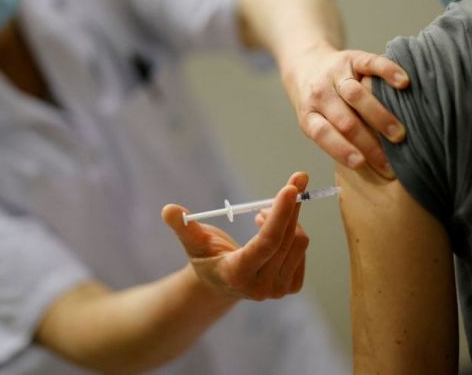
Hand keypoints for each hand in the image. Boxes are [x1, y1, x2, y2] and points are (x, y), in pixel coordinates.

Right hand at [162, 172, 310, 300]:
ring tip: (263, 213)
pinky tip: (274, 230)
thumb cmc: (205, 257)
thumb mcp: (192, 242)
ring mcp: (278, 290)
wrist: (219, 284)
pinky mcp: (291, 286)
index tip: (291, 188)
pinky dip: (293, 232)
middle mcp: (261, 287)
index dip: (280, 214)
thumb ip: (183, 226)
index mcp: (236, 274)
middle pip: (286, 239)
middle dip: (290, 207)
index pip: (266, 243)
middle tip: (294, 181)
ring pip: (299, 242)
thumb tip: (169, 210)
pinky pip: (302, 250)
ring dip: (288, 218)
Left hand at [281, 43, 409, 177]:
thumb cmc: (318, 104)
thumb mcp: (315, 122)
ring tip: (399, 134)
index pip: (322, 134)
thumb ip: (335, 139)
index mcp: (309, 115)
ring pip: (356, 94)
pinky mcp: (352, 57)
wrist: (306, 64)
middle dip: (368, 142)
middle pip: (344, 120)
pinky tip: (403, 83)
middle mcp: (319, 94)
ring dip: (379, 116)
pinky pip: (371, 63)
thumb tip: (368, 168)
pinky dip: (388, 72)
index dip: (341, 149)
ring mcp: (335, 74)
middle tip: (391, 161)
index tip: (361, 163)